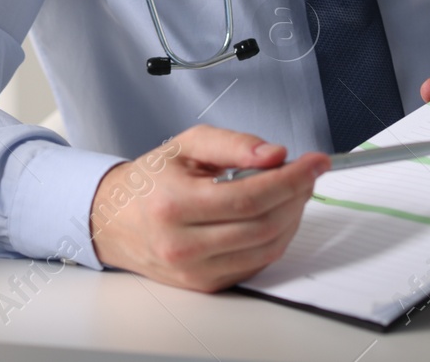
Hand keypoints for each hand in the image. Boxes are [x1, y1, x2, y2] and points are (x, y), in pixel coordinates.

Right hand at [88, 124, 331, 291]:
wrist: (114, 220)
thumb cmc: (151, 179)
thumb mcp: (186, 145)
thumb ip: (233, 143)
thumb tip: (276, 155)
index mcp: (174, 203)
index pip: (249, 196)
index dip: (291, 179)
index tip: (315, 162)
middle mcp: (182, 244)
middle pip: (263, 225)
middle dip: (297, 195)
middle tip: (307, 173)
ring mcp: (195, 271)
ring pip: (267, 248)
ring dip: (292, 217)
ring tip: (293, 191)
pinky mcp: (205, 285)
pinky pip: (257, 263)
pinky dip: (276, 238)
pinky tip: (275, 214)